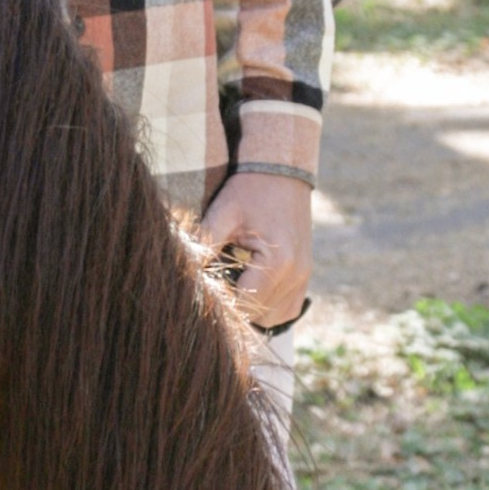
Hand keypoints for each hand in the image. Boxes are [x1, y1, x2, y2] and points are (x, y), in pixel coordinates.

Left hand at [199, 171, 313, 328]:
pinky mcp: (305, 276)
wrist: (282, 170)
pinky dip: (269, 306)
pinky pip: (287, 309)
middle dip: (235, 305)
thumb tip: (183, 270)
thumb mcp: (224, 211)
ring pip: (273, 319)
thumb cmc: (250, 189)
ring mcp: (304, 278)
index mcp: (278, 262)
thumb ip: (204, 243)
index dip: (221, 301)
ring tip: (234, 282)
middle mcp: (296, 275)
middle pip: (258, 317)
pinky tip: (251, 285)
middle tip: (218, 281)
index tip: (207, 286)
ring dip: (252, 309)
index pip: (244, 306)